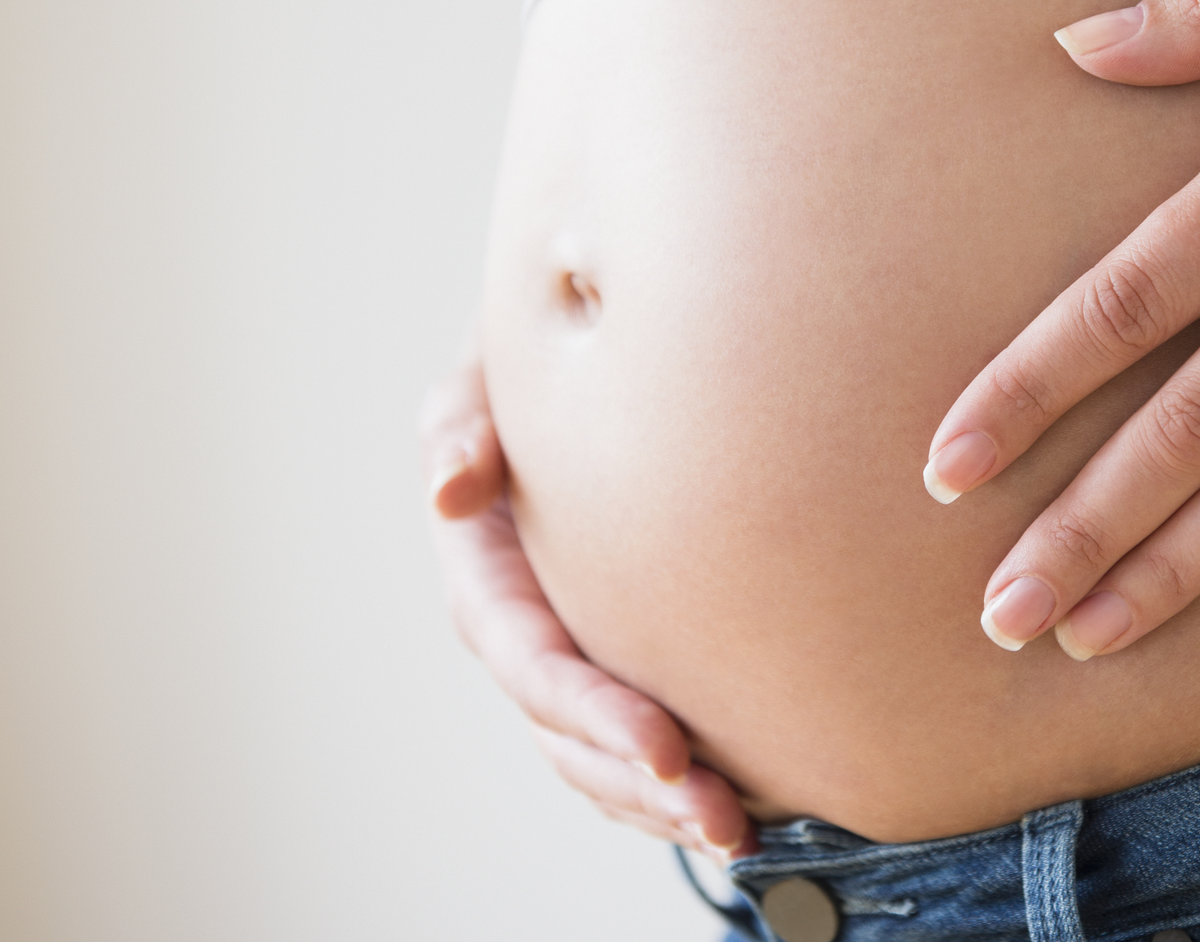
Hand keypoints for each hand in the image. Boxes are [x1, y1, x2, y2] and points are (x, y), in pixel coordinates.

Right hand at [421, 349, 754, 859]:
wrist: (586, 366)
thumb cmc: (531, 367)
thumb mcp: (485, 378)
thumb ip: (464, 421)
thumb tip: (450, 486)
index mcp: (487, 574)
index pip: (535, 663)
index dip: (594, 712)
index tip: (669, 747)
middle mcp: (521, 632)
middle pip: (572, 737)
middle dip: (642, 786)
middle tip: (723, 820)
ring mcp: (566, 656)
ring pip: (602, 760)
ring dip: (664, 807)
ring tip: (741, 834)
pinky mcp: (611, 661)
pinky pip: (633, 747)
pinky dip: (675, 785)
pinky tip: (749, 806)